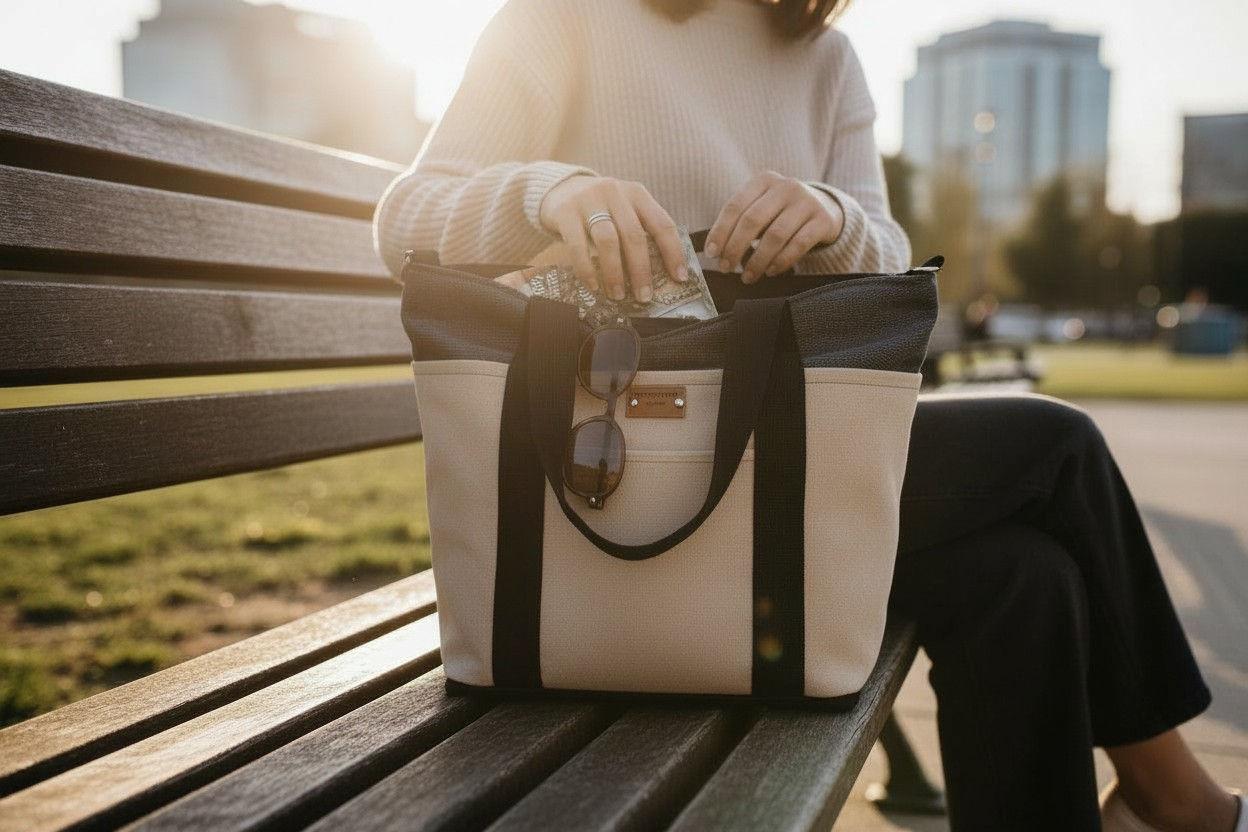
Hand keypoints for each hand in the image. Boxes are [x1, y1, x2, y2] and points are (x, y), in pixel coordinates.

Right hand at [538, 175, 687, 301]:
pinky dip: (587, 269)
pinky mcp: (565, 212)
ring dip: (615, 273)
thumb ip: (640, 230)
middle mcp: (615, 192)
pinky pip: (578, 245)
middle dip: (641, 270)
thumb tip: (660, 274)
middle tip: (644, 296)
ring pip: (608, 240)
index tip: (679, 278)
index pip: (662, 224)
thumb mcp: (624, 209)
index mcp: (637, 194)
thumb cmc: (600, 208)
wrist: (560, 189)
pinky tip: (593, 286)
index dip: (673, 252)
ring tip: (617, 295)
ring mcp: (589, 200)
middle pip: (634, 235)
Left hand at [705, 171, 843, 282]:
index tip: (711, 254)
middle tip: (726, 268)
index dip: (720, 231)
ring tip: (747, 276)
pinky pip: (798, 245)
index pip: (735, 206)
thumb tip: (714, 252)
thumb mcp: (762, 207)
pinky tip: (770, 272)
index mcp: (764, 180)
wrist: (824, 208)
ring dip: (757, 260)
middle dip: (735, 248)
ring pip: (775, 235)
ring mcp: (806, 202)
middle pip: (752, 220)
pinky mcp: (823, 220)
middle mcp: (786, 186)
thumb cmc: (781, 213)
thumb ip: (740, 222)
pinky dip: (781, 261)